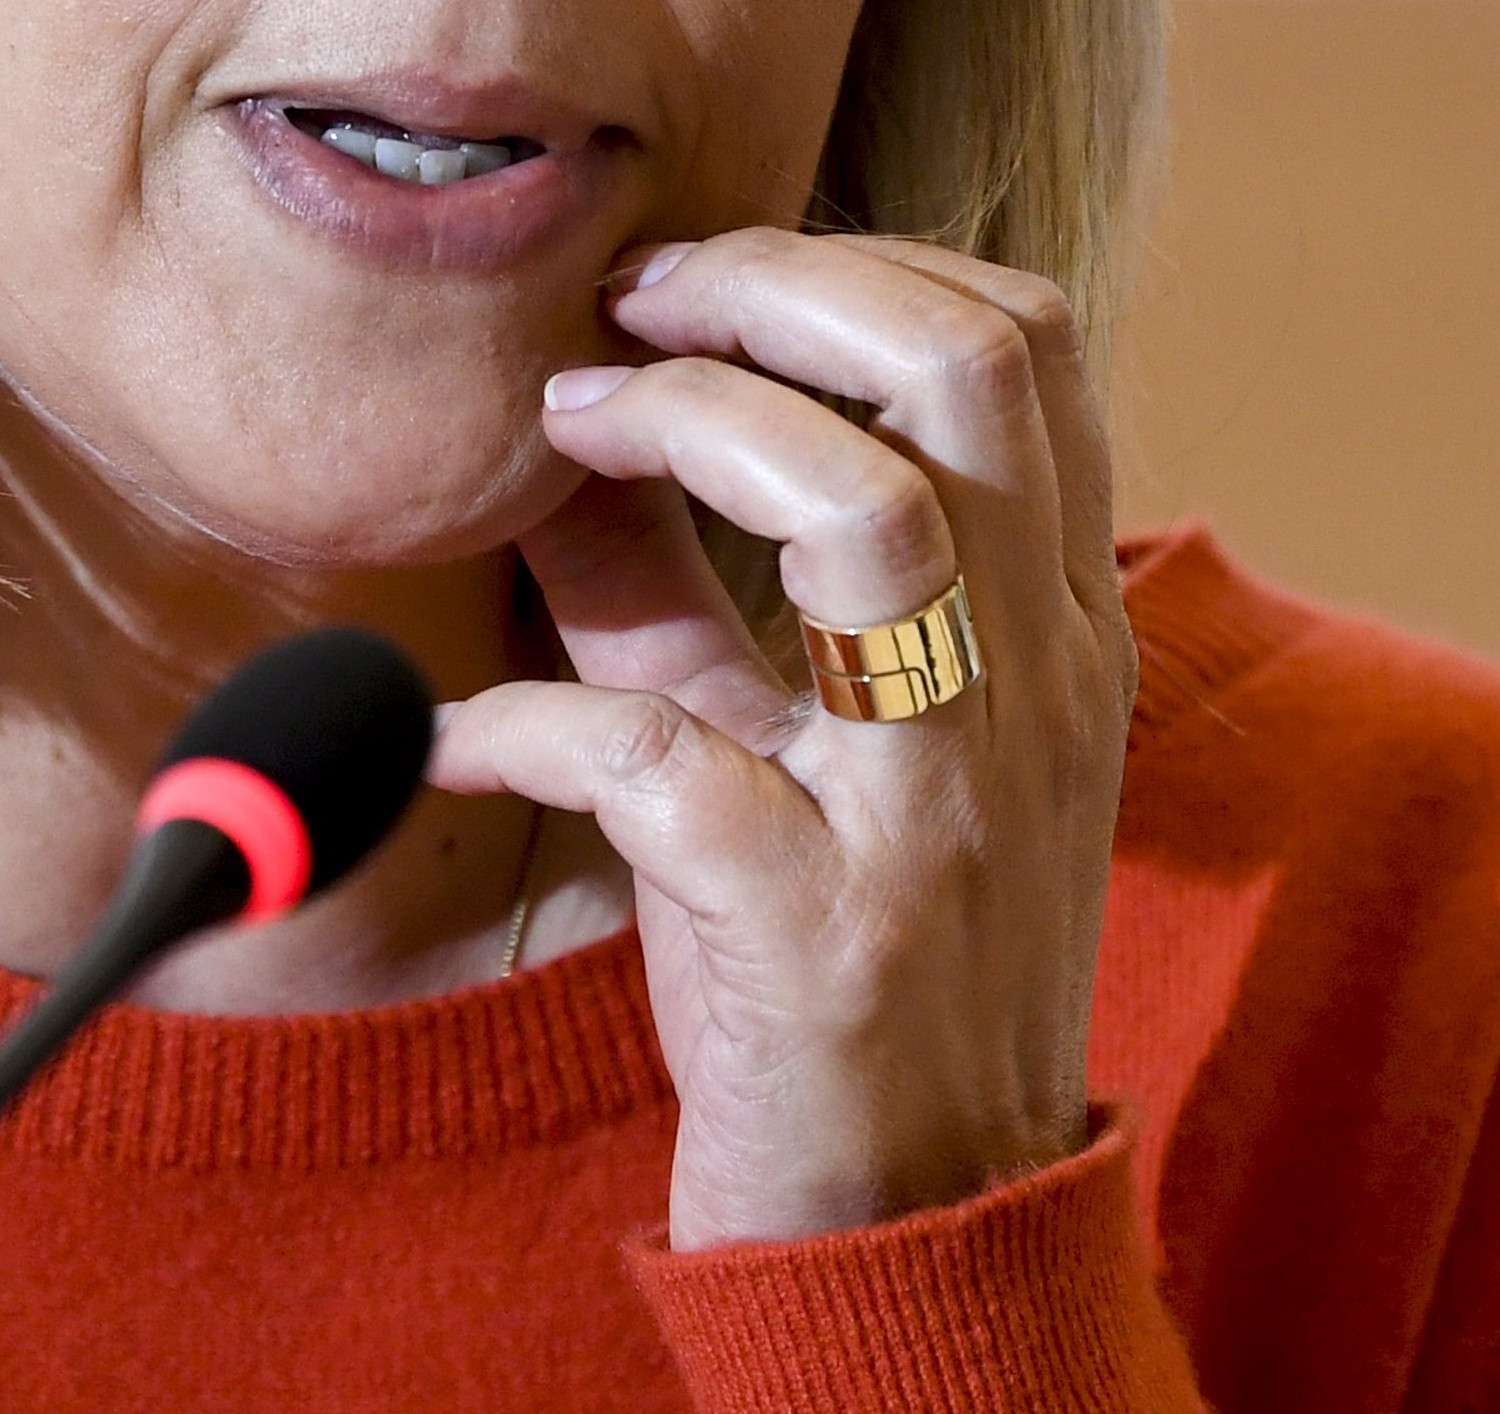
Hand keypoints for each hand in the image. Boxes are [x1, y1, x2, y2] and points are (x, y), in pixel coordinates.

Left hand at [426, 230, 1137, 1250]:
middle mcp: (1027, 693)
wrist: (919, 1234)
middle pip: (969, 374)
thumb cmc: (849, 971)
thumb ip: (675, 583)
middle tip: (635, 306)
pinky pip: (658, 765)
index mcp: (1050, 628)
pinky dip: (526, 723)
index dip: (848, 266)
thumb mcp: (777, 744)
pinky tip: (449, 735)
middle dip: (782, 288)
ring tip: (570, 430)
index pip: (1022, 342)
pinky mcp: (822, 940)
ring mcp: (935, 813)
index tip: (694, 284)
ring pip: (869, 520)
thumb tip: (564, 416)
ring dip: (695, 429)